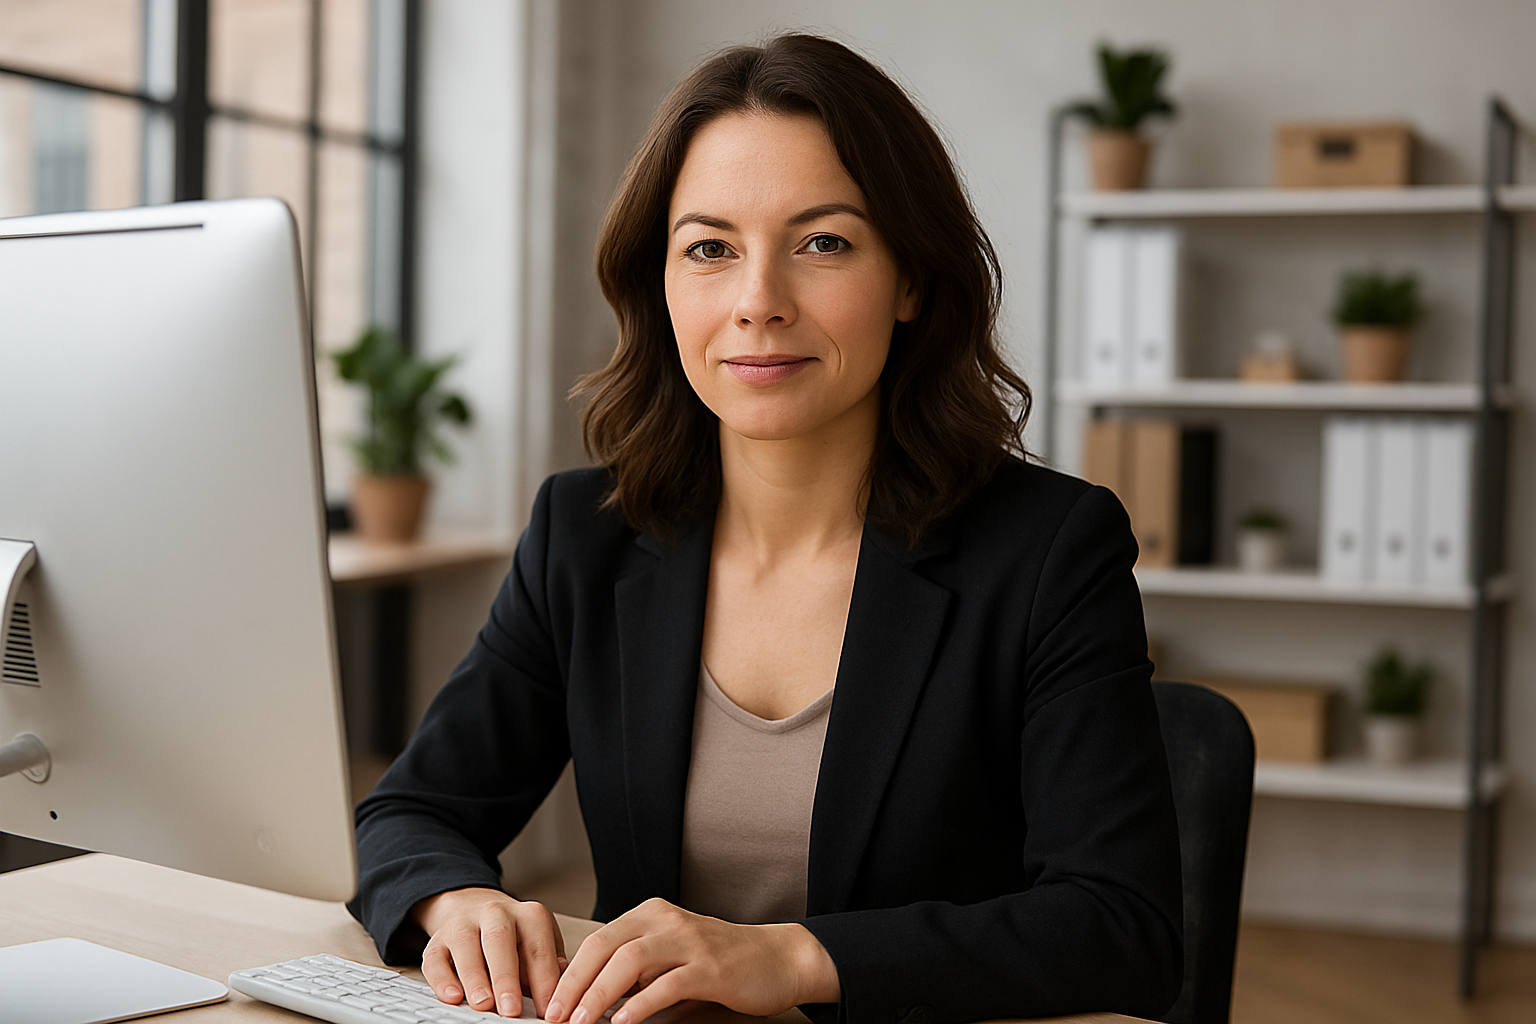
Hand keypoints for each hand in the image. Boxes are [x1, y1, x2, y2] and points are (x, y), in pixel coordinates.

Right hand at [412, 887, 567, 1016]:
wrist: (472, 906)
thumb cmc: (514, 936)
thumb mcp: (539, 942)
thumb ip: (549, 965)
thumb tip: (562, 988)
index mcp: (529, 915)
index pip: (538, 948)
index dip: (544, 981)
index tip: (547, 1010)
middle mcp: (496, 913)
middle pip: (500, 940)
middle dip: (506, 977)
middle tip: (512, 1009)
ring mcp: (464, 924)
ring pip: (466, 945)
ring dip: (474, 977)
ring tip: (483, 1003)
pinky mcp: (438, 939)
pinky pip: (436, 957)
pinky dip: (442, 978)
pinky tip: (452, 996)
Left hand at [544, 898, 838, 1023]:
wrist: (777, 958)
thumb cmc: (720, 961)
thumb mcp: (669, 956)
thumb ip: (631, 967)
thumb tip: (580, 988)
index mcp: (651, 914)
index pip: (597, 940)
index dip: (568, 973)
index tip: (549, 1004)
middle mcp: (666, 920)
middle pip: (605, 946)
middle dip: (574, 984)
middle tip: (555, 1016)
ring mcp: (689, 941)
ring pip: (629, 961)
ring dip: (599, 995)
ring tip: (581, 1022)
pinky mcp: (710, 966)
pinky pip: (667, 984)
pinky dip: (640, 1005)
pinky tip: (624, 1023)